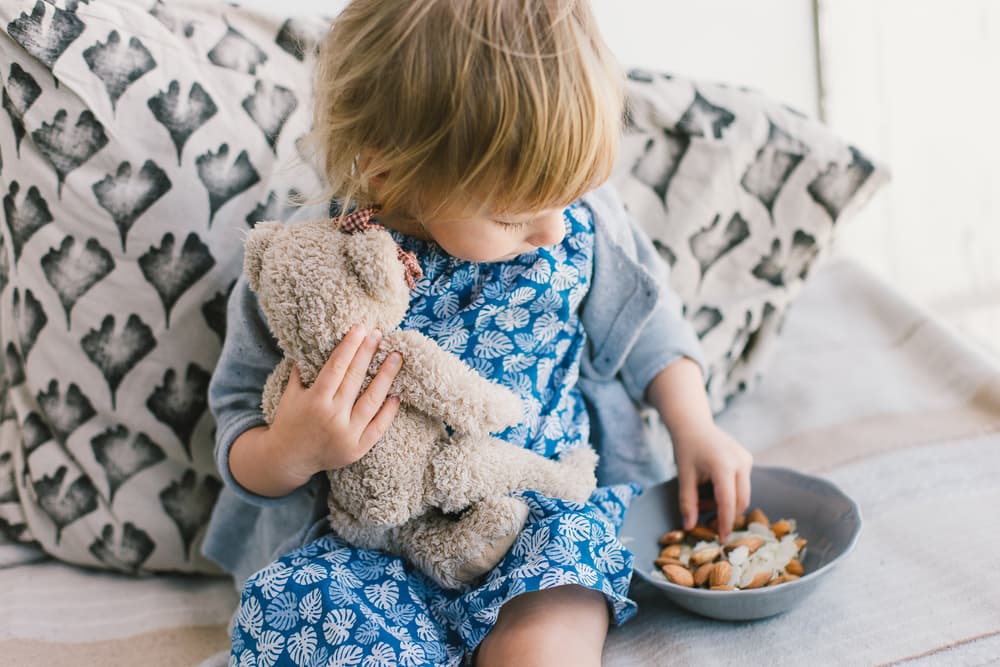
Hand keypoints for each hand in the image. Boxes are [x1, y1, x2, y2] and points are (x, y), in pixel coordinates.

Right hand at [230, 324, 401, 496]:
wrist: (288, 459)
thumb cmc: (289, 422)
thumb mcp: (290, 394)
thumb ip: (301, 371)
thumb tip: (310, 344)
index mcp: (314, 400)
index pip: (336, 367)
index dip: (349, 346)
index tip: (360, 329)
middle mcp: (332, 417)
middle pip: (355, 379)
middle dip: (368, 353)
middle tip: (379, 334)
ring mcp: (346, 434)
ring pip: (372, 401)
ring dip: (386, 377)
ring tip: (396, 357)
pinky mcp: (357, 449)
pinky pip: (378, 427)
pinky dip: (389, 411)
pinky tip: (397, 394)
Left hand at [671, 422, 752, 542]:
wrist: (694, 425)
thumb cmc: (686, 450)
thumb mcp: (684, 477)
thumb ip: (687, 503)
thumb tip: (689, 528)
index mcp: (723, 465)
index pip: (727, 502)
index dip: (724, 522)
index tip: (721, 539)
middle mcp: (740, 462)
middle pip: (739, 501)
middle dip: (725, 514)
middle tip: (706, 519)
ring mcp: (746, 460)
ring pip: (742, 494)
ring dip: (725, 503)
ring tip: (703, 496)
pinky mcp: (747, 460)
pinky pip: (742, 485)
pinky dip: (729, 492)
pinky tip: (711, 486)